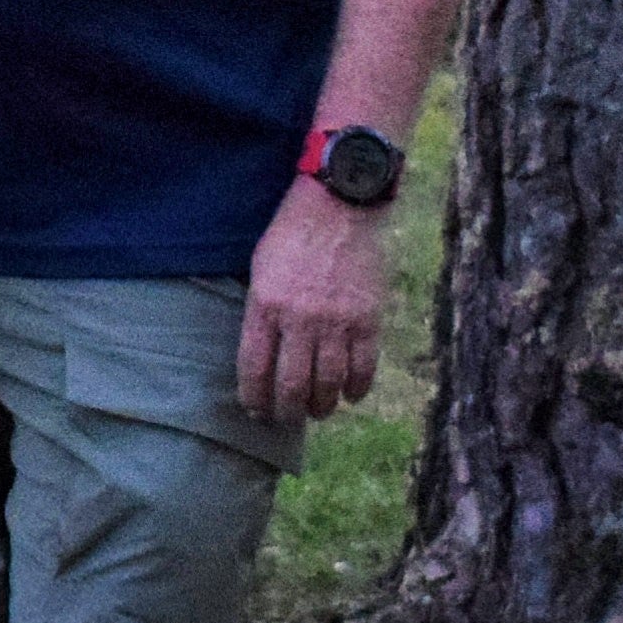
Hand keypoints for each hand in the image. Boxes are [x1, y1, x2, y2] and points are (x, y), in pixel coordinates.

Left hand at [237, 182, 391, 423]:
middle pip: (292, 385)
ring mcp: (336, 321)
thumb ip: (261, 312)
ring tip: (317, 411)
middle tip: (286, 418)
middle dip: (287, 411)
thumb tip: (263, 357)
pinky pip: (363, 368)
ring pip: (328, 384)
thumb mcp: (261, 269)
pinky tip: (350, 395)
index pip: (255, 369)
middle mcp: (299, 319)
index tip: (256, 411)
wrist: (339, 204)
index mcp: (265, 306)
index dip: (254, 398)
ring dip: (322, 406)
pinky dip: (357, 388)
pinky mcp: (368, 319)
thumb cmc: (292, 234)